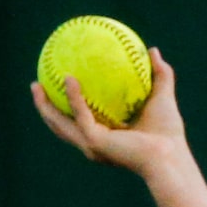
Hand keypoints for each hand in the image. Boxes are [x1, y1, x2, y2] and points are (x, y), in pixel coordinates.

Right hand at [30, 49, 189, 178]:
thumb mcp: (162, 98)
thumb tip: (152, 50)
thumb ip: (159, 75)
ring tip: (36, 85)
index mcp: (105, 137)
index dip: (65, 105)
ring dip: (45, 106)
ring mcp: (92, 145)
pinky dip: (73, 97)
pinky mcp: (95, 142)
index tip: (57, 85)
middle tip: (35, 86)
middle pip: (61, 126)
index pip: (79, 121)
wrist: (170, 156)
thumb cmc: (169, 134)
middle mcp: (95, 144)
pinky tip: (69, 78)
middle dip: (45, 108)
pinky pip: (80, 115)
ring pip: (59, 124)